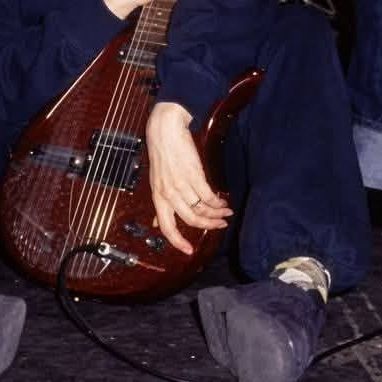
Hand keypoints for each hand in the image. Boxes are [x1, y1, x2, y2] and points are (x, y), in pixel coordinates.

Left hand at [146, 102, 232, 254]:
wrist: (165, 130)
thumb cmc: (161, 153)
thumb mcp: (156, 180)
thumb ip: (161, 201)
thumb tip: (158, 222)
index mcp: (158, 196)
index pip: (166, 227)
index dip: (177, 242)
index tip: (189, 250)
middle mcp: (169, 193)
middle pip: (190, 220)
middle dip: (208, 226)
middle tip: (219, 226)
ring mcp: (181, 185)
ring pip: (201, 209)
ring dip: (216, 214)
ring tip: (225, 214)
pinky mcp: (194, 175)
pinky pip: (208, 196)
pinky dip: (218, 203)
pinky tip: (223, 203)